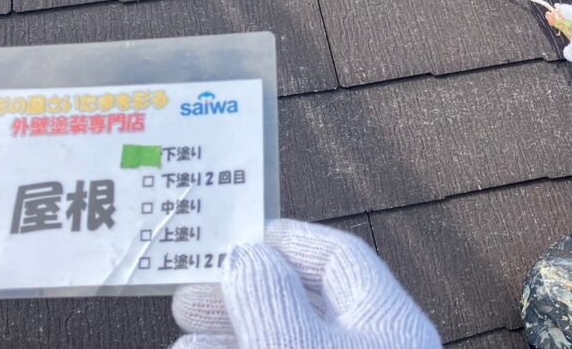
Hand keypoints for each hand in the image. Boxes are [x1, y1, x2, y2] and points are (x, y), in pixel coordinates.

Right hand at [171, 219, 441, 348]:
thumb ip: (273, 300)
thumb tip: (249, 255)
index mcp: (388, 323)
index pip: (342, 260)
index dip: (291, 241)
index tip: (244, 234)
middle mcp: (372, 348)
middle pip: (304, 305)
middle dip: (242, 294)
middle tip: (190, 293)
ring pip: (283, 339)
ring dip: (231, 333)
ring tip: (183, 338)